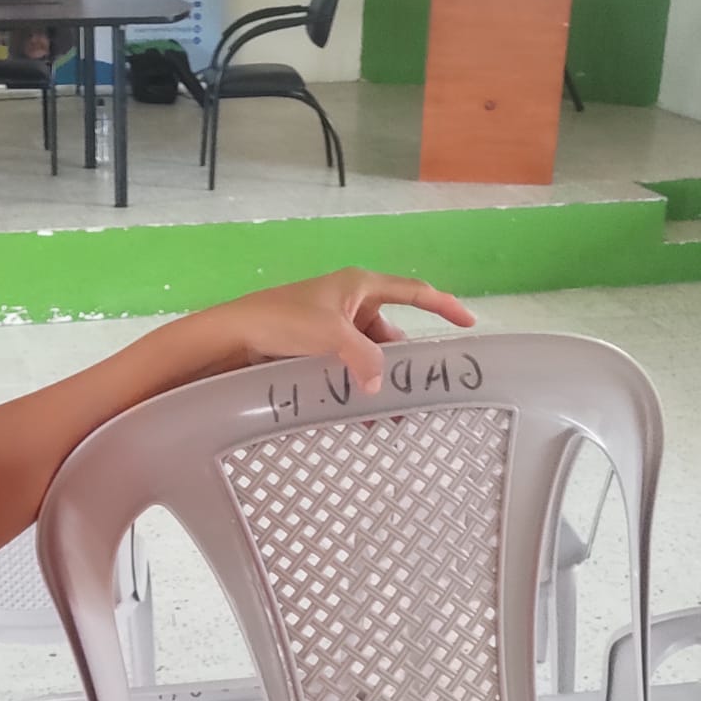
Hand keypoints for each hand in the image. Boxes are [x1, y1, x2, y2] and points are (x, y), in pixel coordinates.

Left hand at [209, 268, 475, 394]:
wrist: (231, 335)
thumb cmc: (282, 321)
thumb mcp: (330, 336)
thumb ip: (363, 358)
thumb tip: (381, 385)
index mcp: (359, 285)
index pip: (413, 291)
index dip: (443, 306)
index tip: (469, 323)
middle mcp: (349, 301)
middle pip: (389, 331)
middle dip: (401, 362)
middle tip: (416, 396)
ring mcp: (330, 323)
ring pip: (366, 352)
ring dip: (375, 378)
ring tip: (386, 414)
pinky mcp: (313, 343)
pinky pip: (345, 363)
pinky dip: (354, 382)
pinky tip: (356, 411)